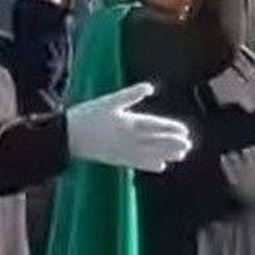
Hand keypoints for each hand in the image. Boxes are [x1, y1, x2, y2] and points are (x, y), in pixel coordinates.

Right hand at [65, 82, 192, 172]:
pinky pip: (136, 163)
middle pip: (155, 141)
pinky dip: (149, 165)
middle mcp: (128, 139)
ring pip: (149, 153)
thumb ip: (131, 94)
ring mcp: (122, 151)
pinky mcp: (115, 159)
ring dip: (166, 154)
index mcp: (128, 123)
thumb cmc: (87, 115)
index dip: (171, 129)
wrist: (65, 136)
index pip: (155, 126)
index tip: (185, 131)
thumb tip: (150, 87)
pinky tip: (161, 167)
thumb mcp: (109, 101)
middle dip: (173, 143)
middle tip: (189, 145)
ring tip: (182, 155)